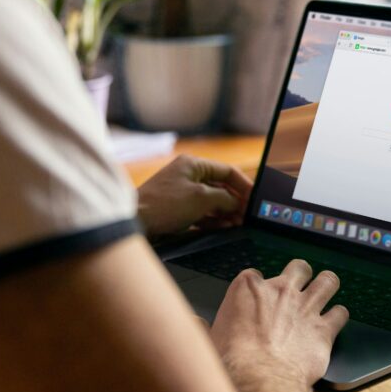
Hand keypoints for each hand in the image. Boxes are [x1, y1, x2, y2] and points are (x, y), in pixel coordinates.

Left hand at [137, 154, 252, 236]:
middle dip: (235, 202)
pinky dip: (213, 219)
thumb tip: (237, 203)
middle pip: (221, 187)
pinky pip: (201, 212)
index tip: (255, 199)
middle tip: (248, 216)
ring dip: (226, 212)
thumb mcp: (202, 198)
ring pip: (212, 201)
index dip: (244, 185)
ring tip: (238, 224)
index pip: (227, 171)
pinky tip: (224, 227)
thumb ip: (225, 199)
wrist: (135, 221)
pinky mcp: (177, 209)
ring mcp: (182, 193)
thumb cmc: (165, 204)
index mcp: (193, 164)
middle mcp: (188, 175)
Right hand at [210, 260, 349, 385]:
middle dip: (300, 275)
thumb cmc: (232, 361)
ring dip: (327, 285)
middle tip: (298, 286)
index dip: (258, 287)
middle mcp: (280, 291)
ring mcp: (306, 307)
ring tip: (326, 290)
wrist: (259, 379)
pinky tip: (335, 320)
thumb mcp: (207, 339)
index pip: (255, 274)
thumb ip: (202, 327)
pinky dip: (339, 316)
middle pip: (298, 268)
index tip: (257, 299)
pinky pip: (341, 313)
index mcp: (248, 288)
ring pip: (327, 281)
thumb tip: (193, 323)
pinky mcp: (324, 329)